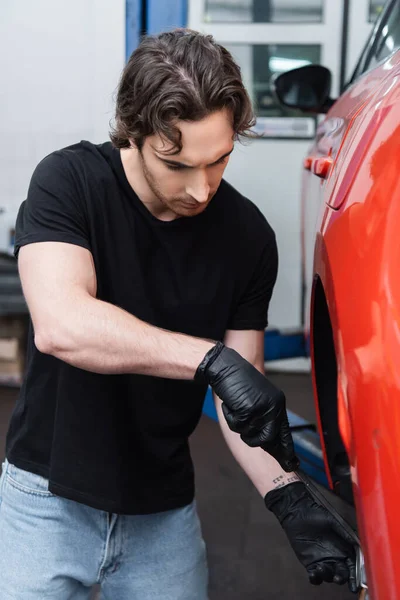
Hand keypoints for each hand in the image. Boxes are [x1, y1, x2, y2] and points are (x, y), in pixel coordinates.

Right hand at [195, 342, 298, 471]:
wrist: (226, 367)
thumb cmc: (238, 382)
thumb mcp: (258, 399)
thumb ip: (265, 417)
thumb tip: (268, 440)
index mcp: (278, 403)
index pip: (284, 433)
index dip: (286, 450)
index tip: (291, 464)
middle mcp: (274, 407)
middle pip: (268, 439)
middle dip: (253, 438)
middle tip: (243, 421)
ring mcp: (262, 409)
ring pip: (249, 435)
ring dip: (239, 425)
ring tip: (236, 406)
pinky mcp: (248, 410)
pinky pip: (237, 426)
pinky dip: (230, 417)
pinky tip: (230, 404)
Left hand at [264, 482, 357, 592]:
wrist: (298, 513)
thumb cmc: (317, 515)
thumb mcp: (334, 522)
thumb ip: (346, 533)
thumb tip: (358, 543)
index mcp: (343, 549)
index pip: (352, 566)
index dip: (354, 575)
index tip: (354, 581)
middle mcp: (334, 558)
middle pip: (341, 574)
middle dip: (341, 578)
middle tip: (338, 578)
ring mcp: (322, 561)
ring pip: (328, 576)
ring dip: (327, 576)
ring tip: (322, 567)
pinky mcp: (309, 563)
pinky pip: (315, 576)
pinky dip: (315, 578)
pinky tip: (313, 574)